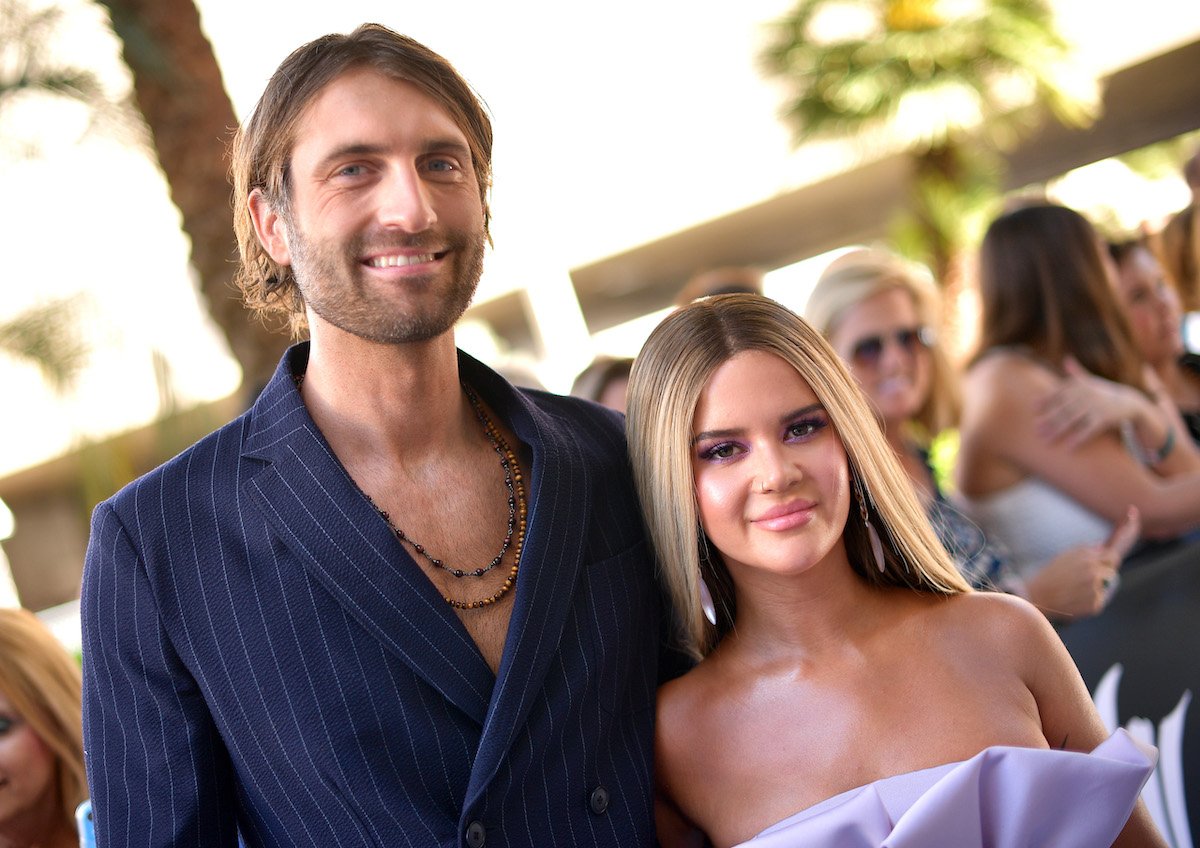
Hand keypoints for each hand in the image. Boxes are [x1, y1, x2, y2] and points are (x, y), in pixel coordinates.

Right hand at [1024, 506, 1139, 620]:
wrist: (1036, 597)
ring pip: (1107, 583)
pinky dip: (1090, 599)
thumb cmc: (1050, 575)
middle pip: (1112, 567)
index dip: (1126, 536)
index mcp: (1087, 558)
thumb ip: (1086, 549)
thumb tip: (1103, 546)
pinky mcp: (1095, 605)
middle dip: (1104, 567)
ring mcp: (1095, 589)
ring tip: (1075, 587)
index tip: (1133, 517)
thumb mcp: (1065, 555)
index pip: (1114, 551)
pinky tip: (1074, 598)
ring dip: (1097, 584)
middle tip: (1083, 573)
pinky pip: (1100, 598)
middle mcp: (1094, 572)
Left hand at [1036, 357, 1145, 448]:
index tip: (1033, 409)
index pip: (1059, 392)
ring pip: (1071, 420)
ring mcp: (1095, 406)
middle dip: (1048, 420)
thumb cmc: (1105, 392)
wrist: (1130, 403)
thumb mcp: (1091, 381)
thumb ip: (1076, 372)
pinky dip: (1078, 439)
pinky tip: (1067, 448)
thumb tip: (1067, 358)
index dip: (1045, 400)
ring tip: (1045, 441)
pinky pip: (1088, 430)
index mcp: (1081, 385)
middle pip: (1062, 408)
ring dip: (1057, 431)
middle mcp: (1086, 394)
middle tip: (1035, 430)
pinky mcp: (1104, 418)